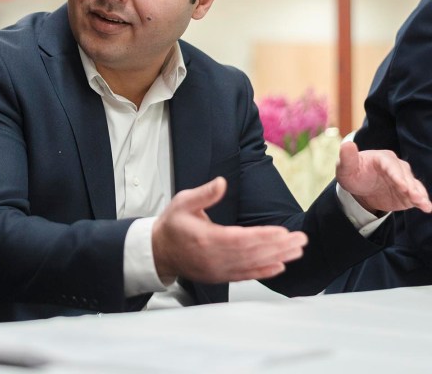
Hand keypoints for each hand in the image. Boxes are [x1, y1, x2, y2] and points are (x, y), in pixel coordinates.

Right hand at [151, 177, 307, 284]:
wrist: (159, 251)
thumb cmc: (172, 226)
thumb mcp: (183, 202)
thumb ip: (204, 194)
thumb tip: (221, 182)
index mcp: (205, 239)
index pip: (240, 239)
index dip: (263, 237)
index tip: (282, 232)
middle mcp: (213, 258)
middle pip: (252, 253)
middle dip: (278, 247)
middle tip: (299, 240)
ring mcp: (217, 270)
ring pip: (252, 265)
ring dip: (277, 258)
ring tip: (296, 251)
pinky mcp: (220, 276)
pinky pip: (245, 275)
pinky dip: (263, 272)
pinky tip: (279, 267)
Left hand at [335, 141, 431, 214]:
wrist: (360, 187)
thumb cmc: (353, 173)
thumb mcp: (345, 166)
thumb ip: (347, 157)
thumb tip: (347, 144)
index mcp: (382, 158)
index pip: (391, 165)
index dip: (397, 175)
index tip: (401, 186)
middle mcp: (397, 167)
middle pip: (405, 176)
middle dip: (410, 187)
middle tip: (415, 197)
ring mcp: (404, 179)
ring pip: (414, 186)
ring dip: (419, 194)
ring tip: (423, 204)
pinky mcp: (408, 192)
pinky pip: (417, 196)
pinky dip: (422, 201)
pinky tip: (427, 207)